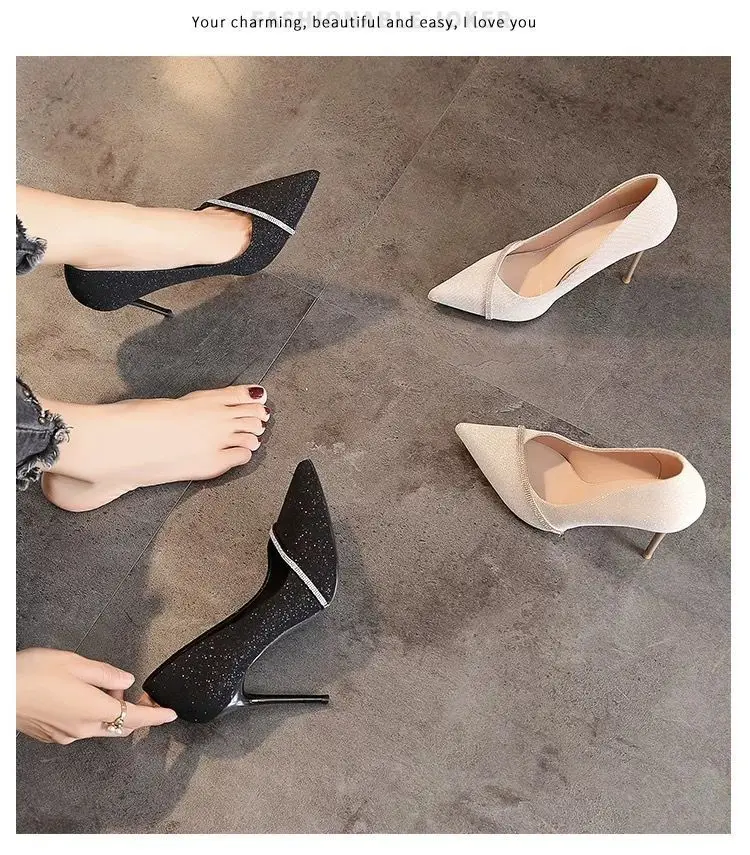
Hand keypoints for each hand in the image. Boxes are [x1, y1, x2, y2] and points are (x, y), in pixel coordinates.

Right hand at [16, 648, 176, 743]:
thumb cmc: (33, 673)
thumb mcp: (76, 663)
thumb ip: (106, 673)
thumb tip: (126, 680)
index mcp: (93, 709)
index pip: (135, 717)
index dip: (156, 716)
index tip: (170, 714)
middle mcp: (82, 728)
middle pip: (120, 725)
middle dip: (134, 712)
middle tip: (139, 694)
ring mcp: (66, 735)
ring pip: (101, 727)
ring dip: (110, 711)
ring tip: (105, 687)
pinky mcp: (52, 735)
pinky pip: (81, 727)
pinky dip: (91, 714)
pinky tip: (82, 696)